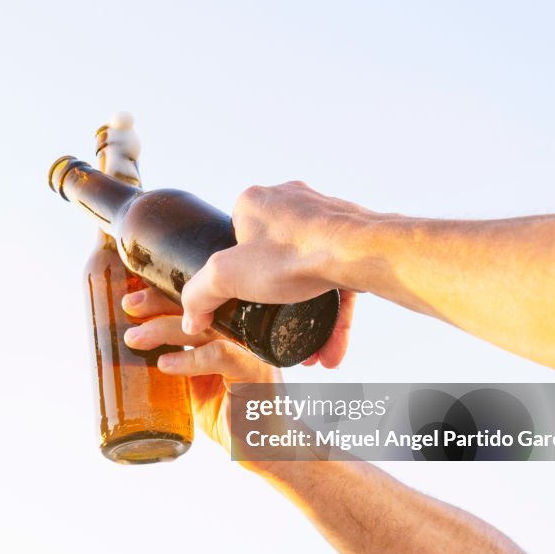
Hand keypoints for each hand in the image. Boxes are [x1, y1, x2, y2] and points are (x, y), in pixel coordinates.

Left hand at [122, 287, 279, 452]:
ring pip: (206, 327)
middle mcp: (242, 335)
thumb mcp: (195, 385)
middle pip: (200, 307)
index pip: (195, 305)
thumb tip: (136, 349)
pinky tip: (165, 364)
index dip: (163, 297)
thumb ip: (177, 363)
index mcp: (229, 333)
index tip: (132, 300)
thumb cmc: (231, 416)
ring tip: (136, 338)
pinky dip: (189, 359)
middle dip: (160, 303)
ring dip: (165, 330)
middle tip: (130, 307)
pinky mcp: (256, 373)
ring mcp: (251, 351)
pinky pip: (220, 356)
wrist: (267, 448)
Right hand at [180, 181, 368, 367]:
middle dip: (275, 302)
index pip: (234, 239)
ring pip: (307, 273)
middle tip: (275, 331)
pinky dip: (333, 317)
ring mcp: (325, 218)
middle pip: (272, 258)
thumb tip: (191, 319)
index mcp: (254, 201)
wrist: (364, 253)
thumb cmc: (294, 255)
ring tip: (307, 352)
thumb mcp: (227, 276)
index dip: (236, 273)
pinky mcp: (352, 239)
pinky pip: (337, 281)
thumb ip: (199, 295)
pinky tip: (331, 351)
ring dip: (306, 316)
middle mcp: (290, 201)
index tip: (243, 302)